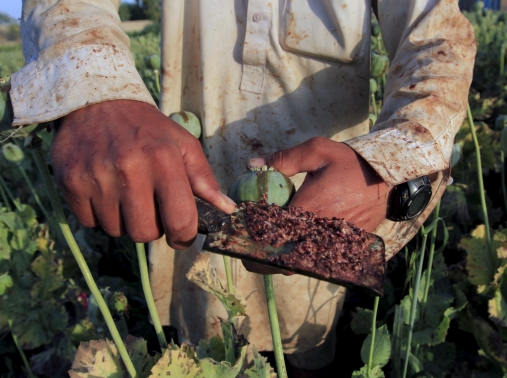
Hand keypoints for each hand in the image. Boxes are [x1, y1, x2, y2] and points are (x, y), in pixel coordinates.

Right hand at [51, 100, 235, 248]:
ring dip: (125, 221)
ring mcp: (97, 176)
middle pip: (145, 234)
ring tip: (125, 194)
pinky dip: (100, 215)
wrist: (96, 101)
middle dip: (152, 228)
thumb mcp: (182, 144)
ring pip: (116, 231)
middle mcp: (130, 169)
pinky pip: (90, 223)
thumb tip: (227, 209)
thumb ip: (204, 178)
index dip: (184, 237)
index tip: (181, 236)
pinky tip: (104, 191)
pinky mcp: (71, 181)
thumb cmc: (146, 128)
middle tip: (150, 208)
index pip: (180, 220)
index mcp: (164, 160)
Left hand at [242, 136, 390, 274]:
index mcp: (310, 208)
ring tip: (266, 255)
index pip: (274, 234)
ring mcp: (334, 242)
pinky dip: (302, 259)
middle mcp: (321, 230)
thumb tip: (253, 166)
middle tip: (248, 255)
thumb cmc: (349, 163)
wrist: (386, 176)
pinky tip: (292, 250)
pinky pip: (318, 260)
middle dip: (264, 260)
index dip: (253, 243)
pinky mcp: (345, 246)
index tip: (239, 241)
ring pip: (301, 263)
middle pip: (285, 258)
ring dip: (282, 262)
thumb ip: (284, 159)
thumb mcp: (317, 151)